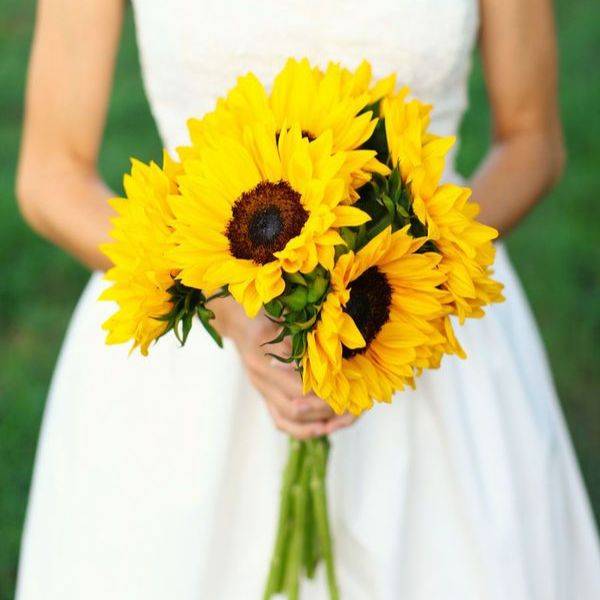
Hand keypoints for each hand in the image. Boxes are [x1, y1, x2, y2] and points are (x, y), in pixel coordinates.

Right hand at [209, 296, 356, 438]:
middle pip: (294, 408)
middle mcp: (259, 378)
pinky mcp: (264, 394)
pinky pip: (281, 421)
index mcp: (262, 357)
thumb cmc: (262, 309)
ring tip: (344, 418)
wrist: (237, 317)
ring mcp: (260, 389)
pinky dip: (303, 429)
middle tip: (352, 404)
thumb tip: (333, 351)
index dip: (325, 392)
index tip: (349, 388)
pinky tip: (325, 426)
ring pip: (288, 419)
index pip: (297, 386)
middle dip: (326, 409)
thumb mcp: (281, 314)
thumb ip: (302, 333)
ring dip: (318, 423)